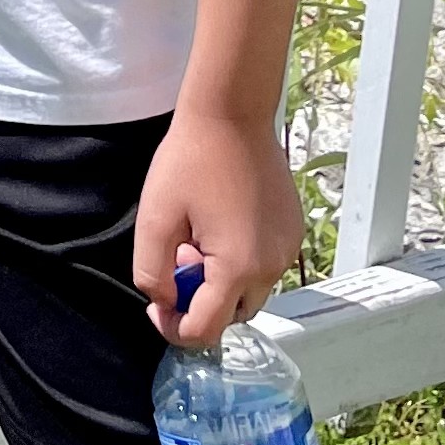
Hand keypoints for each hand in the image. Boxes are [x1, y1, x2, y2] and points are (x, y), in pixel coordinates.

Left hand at [133, 107, 302, 346]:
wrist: (232, 114)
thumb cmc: (190, 160)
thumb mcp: (154, 218)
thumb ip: (152, 272)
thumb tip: (165, 303)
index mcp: (238, 268)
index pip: (207, 330)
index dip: (174, 328)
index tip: (155, 304)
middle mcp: (272, 266)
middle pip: (232, 315)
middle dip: (200, 305)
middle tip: (176, 263)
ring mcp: (287, 249)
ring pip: (250, 292)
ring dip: (220, 284)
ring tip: (196, 240)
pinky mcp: (292, 232)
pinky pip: (265, 266)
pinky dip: (240, 264)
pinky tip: (218, 227)